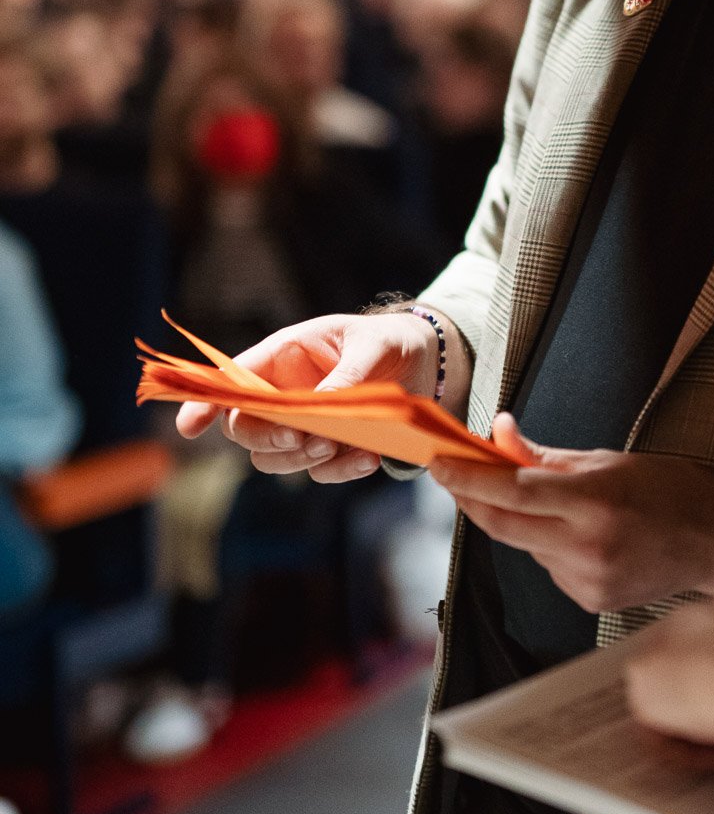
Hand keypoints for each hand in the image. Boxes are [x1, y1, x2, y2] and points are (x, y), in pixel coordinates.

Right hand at [174, 309, 455, 483]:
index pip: (230, 382)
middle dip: (265, 437)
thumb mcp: (371, 346)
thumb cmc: (388, 341)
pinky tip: (369, 459)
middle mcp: (283, 395)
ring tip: (336, 444)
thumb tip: (322, 407)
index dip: (203, 403)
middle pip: (245, 430)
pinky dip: (339, 471)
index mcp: (281, 357)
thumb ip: (346, 375)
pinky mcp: (330, 449)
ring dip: (300, 459)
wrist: (425, 363)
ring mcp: (303, 426)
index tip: (189, 428)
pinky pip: (319, 473)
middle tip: (300, 435)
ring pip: (275, 458)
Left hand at [430, 413, 713, 614]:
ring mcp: (588, 580)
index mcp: (594, 502)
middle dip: (472, 500)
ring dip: (520, 522)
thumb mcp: (607, 459)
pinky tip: (582, 537)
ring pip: (525, 547)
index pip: (512, 491)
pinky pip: (548, 568)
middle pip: (504, 526)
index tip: (439, 464)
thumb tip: (498, 434)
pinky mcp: (590, 602)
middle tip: (454, 477)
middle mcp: (588, 546)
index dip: (468, 479)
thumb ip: (544, 455)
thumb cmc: (669, 490)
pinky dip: (548, 547)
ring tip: (555, 504)